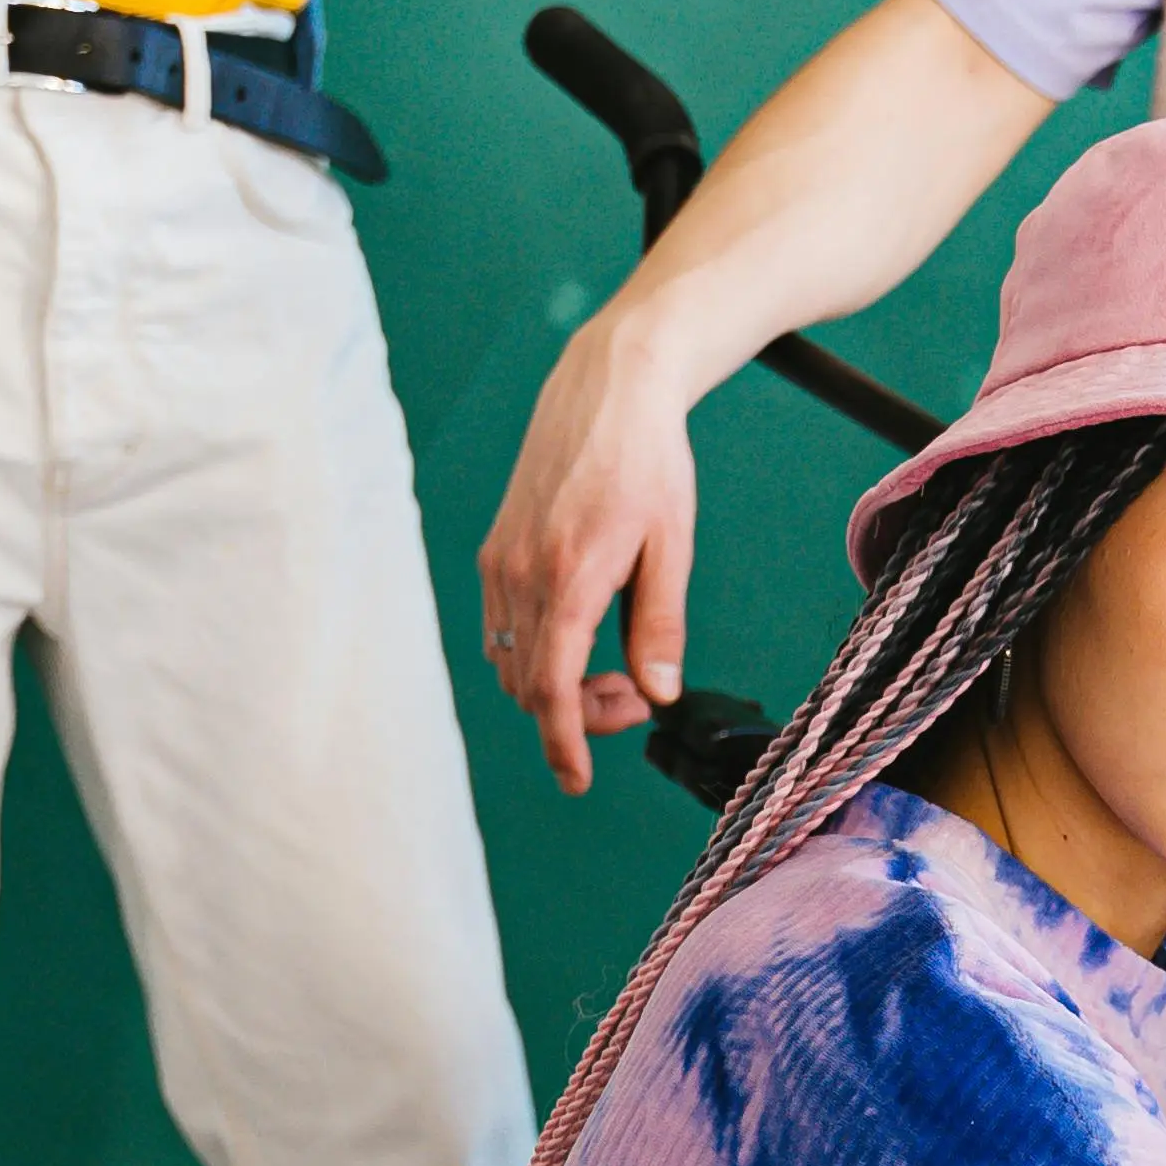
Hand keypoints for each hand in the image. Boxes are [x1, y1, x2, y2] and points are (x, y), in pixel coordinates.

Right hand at [476, 303, 707, 797]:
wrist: (607, 386)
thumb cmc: (649, 460)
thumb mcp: (671, 546)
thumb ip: (660, 625)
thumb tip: (659, 692)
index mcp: (569, 579)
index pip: (552, 690)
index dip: (564, 744)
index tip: (578, 780)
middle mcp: (521, 575)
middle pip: (531, 687)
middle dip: (578, 713)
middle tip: (634, 696)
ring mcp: (501, 562)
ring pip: (510, 662)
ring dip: (556, 685)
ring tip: (613, 666)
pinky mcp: (495, 549)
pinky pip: (502, 628)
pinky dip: (536, 652)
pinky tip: (580, 633)